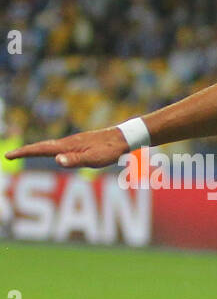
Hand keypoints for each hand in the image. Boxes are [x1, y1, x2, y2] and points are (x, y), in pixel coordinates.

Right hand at [4, 127, 128, 168]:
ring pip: (50, 146)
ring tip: (24, 153)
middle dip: (25, 151)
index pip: (40, 150)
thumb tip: (56, 160)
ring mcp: (74, 142)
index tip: (8, 155)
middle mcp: (67, 143)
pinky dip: (48, 149)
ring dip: (35, 149)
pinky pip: (59, 147)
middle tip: (10, 155)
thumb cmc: (109, 150)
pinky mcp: (80, 143)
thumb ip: (75, 160)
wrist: (123, 138)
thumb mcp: (93, 159)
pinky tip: (52, 153)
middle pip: (42, 147)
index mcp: (67, 146)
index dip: (24, 152)